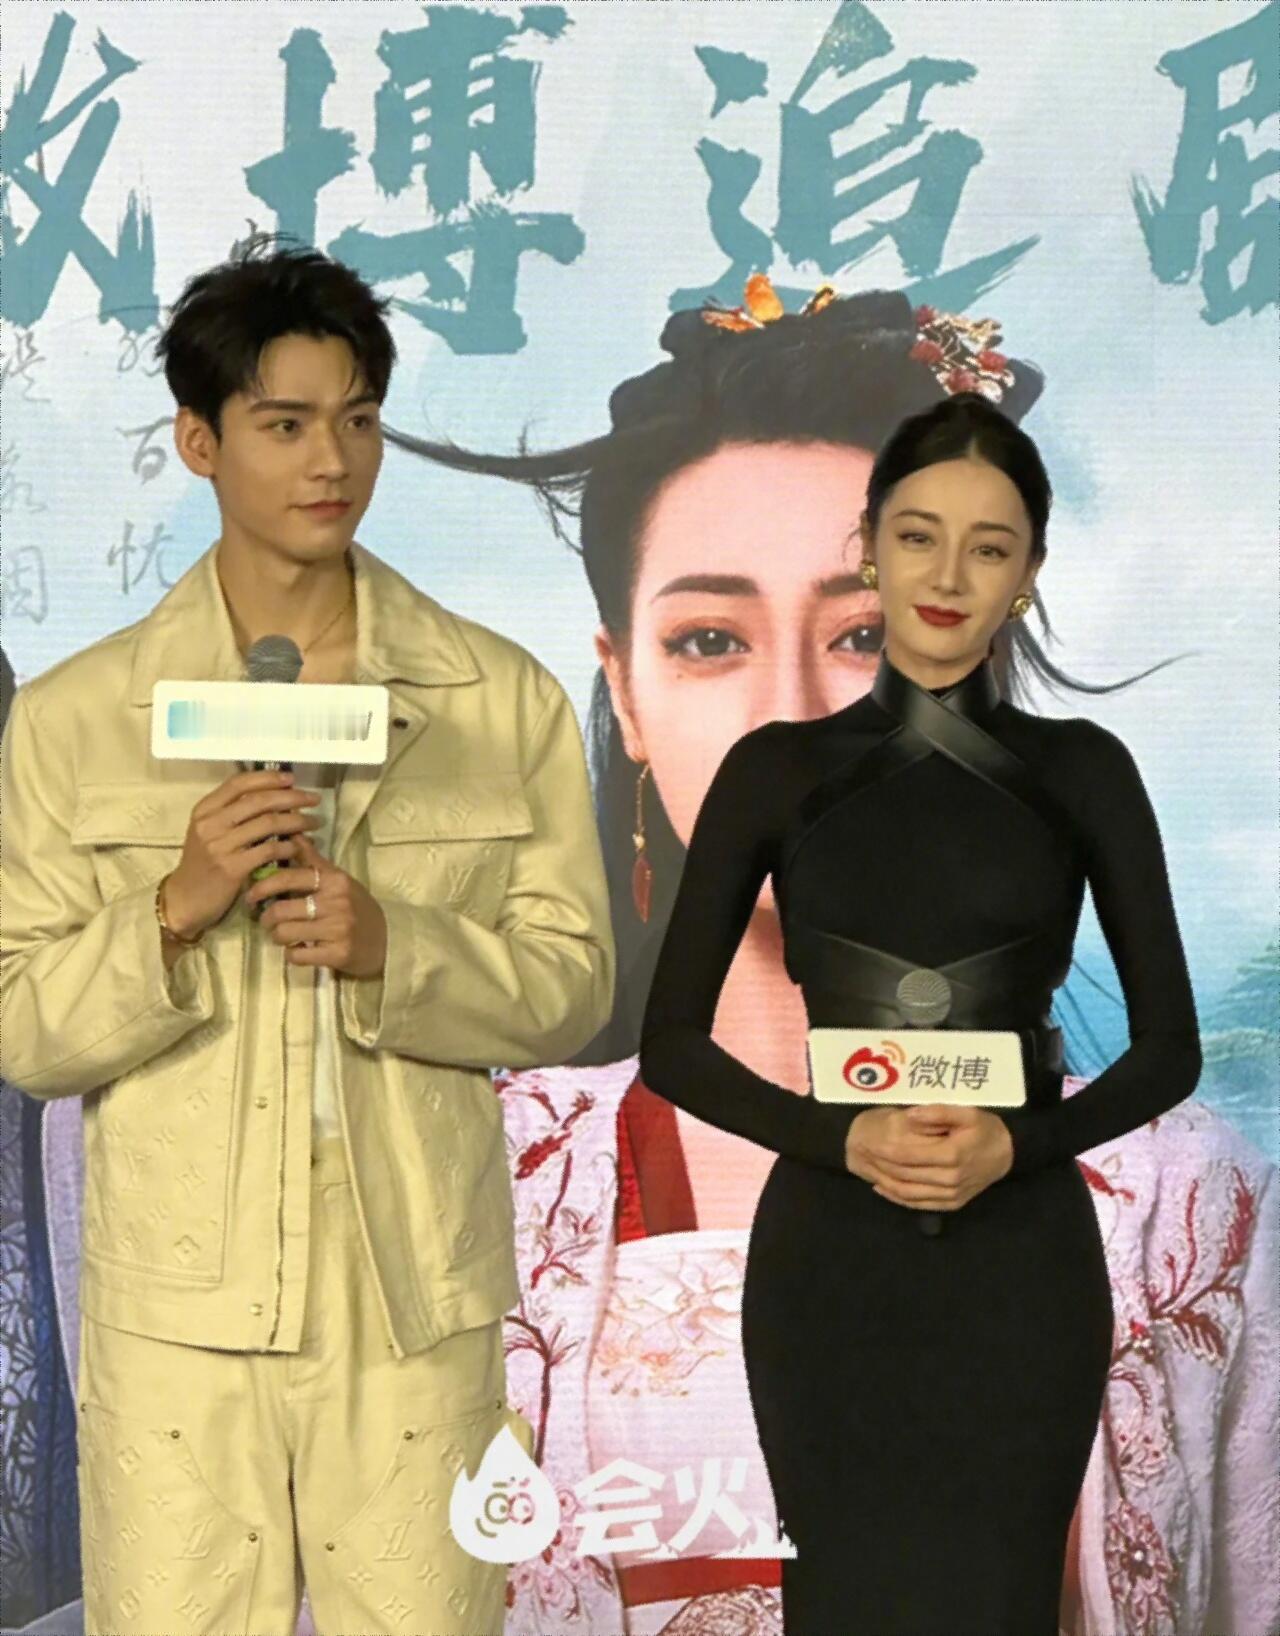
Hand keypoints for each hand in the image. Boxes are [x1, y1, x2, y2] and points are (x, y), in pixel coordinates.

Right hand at [163, 770, 321, 939]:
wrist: (185, 899)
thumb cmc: (202, 863)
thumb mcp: (210, 831)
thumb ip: (233, 813)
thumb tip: (275, 795)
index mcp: (204, 809)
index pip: (239, 783)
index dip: (268, 778)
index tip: (292, 778)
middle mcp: (210, 823)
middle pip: (259, 801)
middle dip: (291, 797)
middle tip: (314, 799)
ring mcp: (220, 845)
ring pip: (268, 823)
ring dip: (297, 821)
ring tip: (314, 823)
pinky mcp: (232, 868)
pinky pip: (268, 850)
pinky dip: (288, 846)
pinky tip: (299, 846)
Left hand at [244, 833, 387, 977]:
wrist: (388, 939)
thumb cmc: (357, 907)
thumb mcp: (338, 879)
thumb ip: (312, 859)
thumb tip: (290, 831)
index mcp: (334, 880)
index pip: (288, 877)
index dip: (263, 885)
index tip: (252, 894)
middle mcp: (337, 902)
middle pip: (281, 909)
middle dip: (266, 917)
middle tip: (265, 919)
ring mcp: (338, 929)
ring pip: (286, 933)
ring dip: (278, 937)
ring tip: (282, 935)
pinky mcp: (338, 954)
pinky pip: (298, 956)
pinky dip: (292, 955)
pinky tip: (299, 950)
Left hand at [844, 1104, 1013, 1210]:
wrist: (1007, 1154)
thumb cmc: (984, 1128)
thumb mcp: (966, 1112)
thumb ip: (937, 1112)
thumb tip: (909, 1116)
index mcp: (951, 1154)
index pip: (906, 1154)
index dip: (882, 1149)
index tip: (863, 1141)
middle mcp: (949, 1179)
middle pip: (903, 1174)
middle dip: (877, 1164)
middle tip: (858, 1153)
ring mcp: (950, 1195)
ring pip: (907, 1192)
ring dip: (883, 1181)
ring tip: (865, 1168)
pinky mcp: (951, 1204)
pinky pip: (918, 1204)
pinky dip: (897, 1197)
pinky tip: (882, 1187)